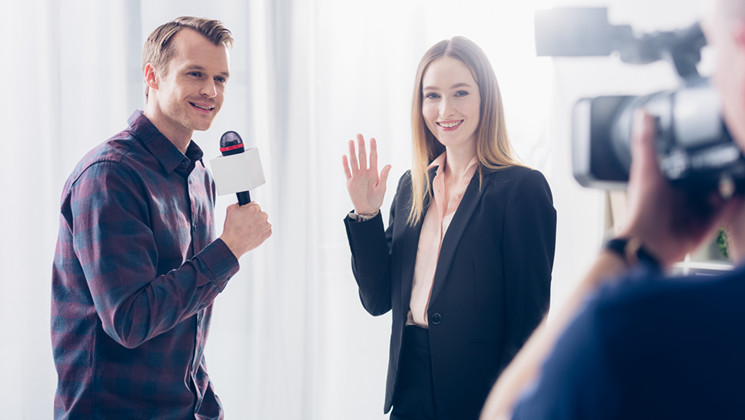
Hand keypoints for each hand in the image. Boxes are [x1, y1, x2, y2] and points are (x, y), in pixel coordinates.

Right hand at [219, 202, 271, 258]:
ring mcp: (266, 225)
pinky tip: (252, 234)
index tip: (245, 215)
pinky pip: (265, 230)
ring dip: (258, 224)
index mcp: (255, 208)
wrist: (234, 243)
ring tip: (248, 230)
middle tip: (246, 223)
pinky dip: (260, 231)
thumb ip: (238, 204)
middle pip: (260, 213)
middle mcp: (263, 215)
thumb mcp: (230, 209)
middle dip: (254, 217)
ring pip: (263, 222)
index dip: (248, 210)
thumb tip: (241, 204)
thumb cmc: (231, 227)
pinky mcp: (268, 233)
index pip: (254, 205)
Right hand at [342, 133, 391, 214]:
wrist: (367, 209)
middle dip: (361, 146)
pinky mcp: (350, 182)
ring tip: (351, 142)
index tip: (372, 139)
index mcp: (373, 173)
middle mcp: (364, 172)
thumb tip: (389, 165)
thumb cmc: (376, 199)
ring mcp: (356, 176)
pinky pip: (347, 171)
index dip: (373, 148)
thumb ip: (383, 176)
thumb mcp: (382, 188)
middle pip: (362, 156)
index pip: (373, 158)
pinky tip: (344, 156)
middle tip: (359, 135)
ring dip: (352, 152)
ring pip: (354, 161)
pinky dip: (345, 164)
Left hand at [618, 110, 734, 265]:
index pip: (691, 163)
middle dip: (721, 172)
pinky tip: (737, 197)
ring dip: (729, 187)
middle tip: (731, 161)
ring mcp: (695, 210)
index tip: (717, 141)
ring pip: (720, 195)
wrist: (647, 243)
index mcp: (669, 180)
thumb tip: (644, 113)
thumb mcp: (646, 169)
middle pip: (709, 179)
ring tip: (737, 177)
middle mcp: (682, 195)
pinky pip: (724, 214)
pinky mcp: (705, 226)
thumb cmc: (641, 209)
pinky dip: (732, 206)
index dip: (704, 154)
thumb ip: (647, 141)